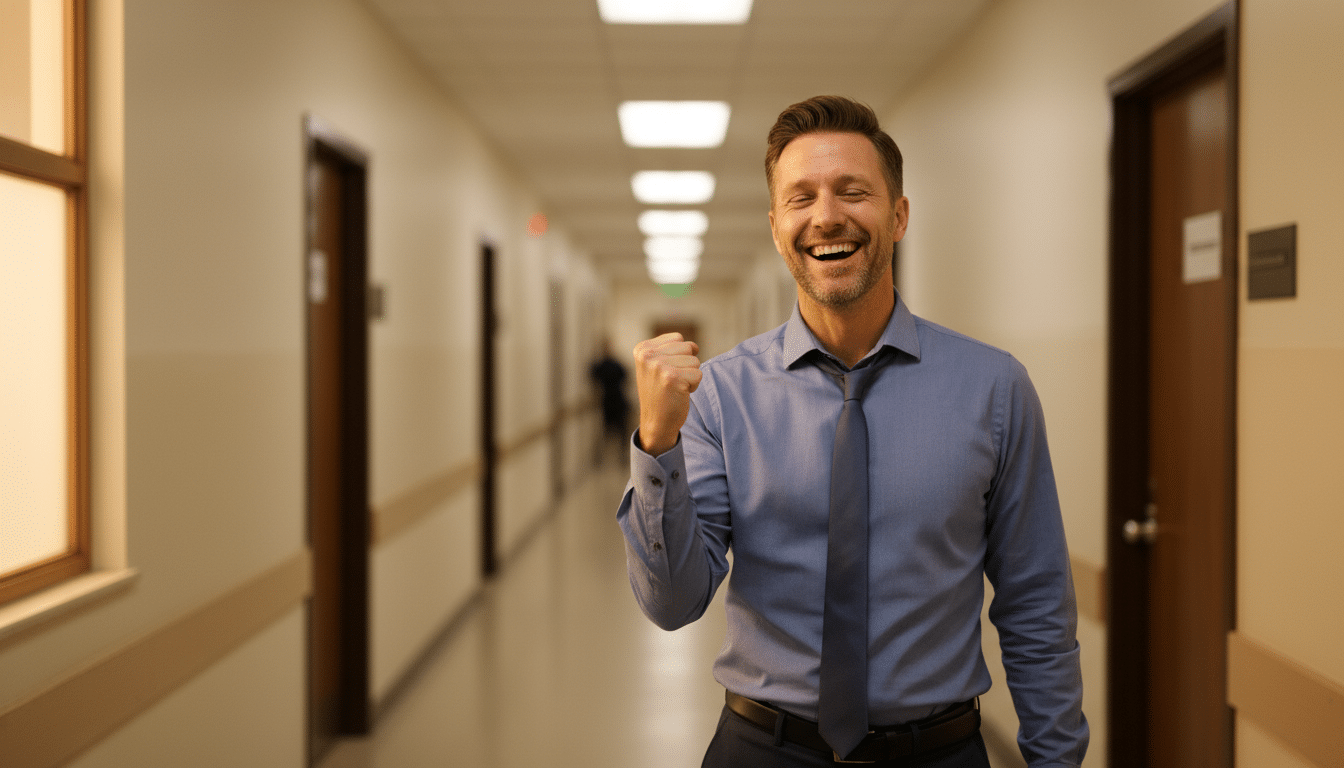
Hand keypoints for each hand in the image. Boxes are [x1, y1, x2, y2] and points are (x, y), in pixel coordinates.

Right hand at [632, 333, 701, 455]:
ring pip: (695, 361)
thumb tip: (695, 346)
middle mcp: (648, 355)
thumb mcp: (655, 365)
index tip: (665, 372)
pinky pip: (698, 374)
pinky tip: (680, 394)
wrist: (656, 423)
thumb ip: (668, 349)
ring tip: (675, 387)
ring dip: (690, 376)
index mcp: (642, 349)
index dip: (679, 356)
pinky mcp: (672, 378)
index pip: (678, 338)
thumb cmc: (661, 393)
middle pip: (688, 347)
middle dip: (687, 365)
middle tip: (672, 381)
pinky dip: (694, 386)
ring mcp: (659, 366)